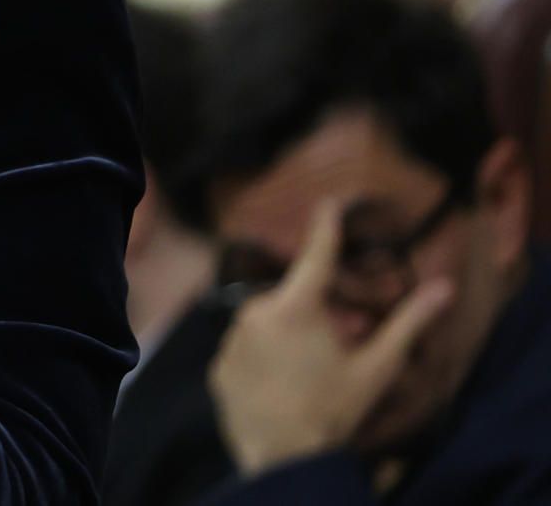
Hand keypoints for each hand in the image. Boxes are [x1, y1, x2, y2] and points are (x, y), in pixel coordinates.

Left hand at [208, 198, 455, 475]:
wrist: (282, 461)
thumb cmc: (333, 410)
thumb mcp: (376, 368)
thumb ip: (407, 324)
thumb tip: (444, 287)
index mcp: (295, 307)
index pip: (316, 256)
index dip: (325, 227)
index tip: (329, 201)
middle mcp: (254, 313)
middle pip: (293, 300)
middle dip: (318, 313)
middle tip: (341, 341)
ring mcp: (230, 340)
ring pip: (267, 325)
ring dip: (289, 336)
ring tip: (311, 372)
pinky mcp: (217, 366)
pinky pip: (245, 351)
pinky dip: (264, 359)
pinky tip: (282, 385)